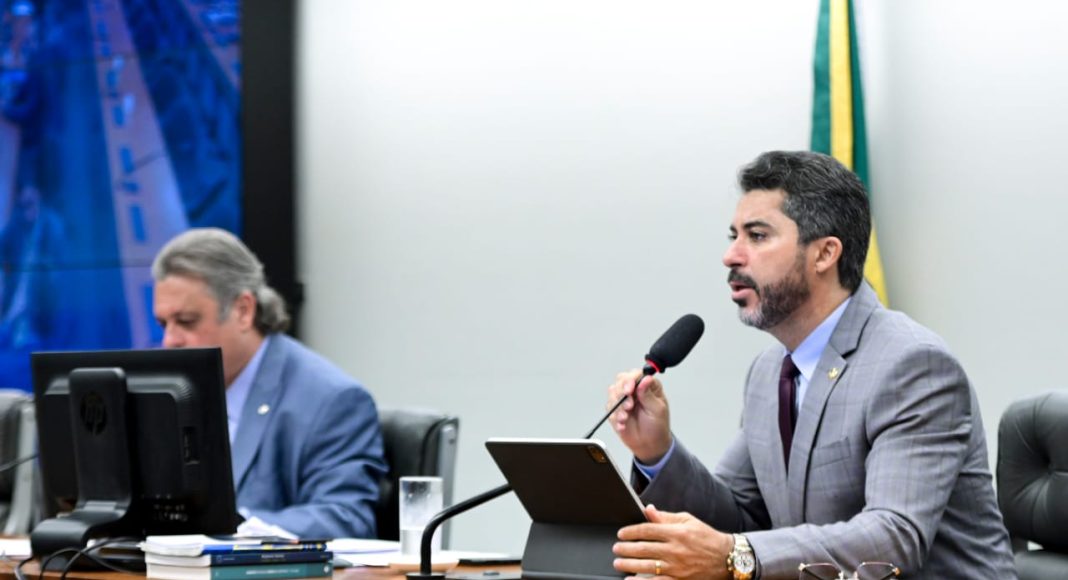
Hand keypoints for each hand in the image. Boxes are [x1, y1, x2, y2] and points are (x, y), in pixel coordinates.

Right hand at [607, 369, 671, 463]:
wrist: (649, 445)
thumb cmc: (657, 426)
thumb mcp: (657, 410)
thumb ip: (648, 394)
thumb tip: (645, 379)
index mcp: (648, 386)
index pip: (636, 374)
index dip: (630, 379)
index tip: (629, 390)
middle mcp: (635, 390)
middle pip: (621, 380)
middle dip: (622, 392)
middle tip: (628, 406)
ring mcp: (624, 399)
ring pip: (613, 392)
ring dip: (618, 406)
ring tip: (626, 417)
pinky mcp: (615, 410)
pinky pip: (609, 408)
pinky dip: (615, 416)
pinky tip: (623, 424)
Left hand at [613, 505, 733, 579]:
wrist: (726, 558)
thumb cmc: (707, 538)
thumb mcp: (688, 520)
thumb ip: (666, 517)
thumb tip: (648, 510)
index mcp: (677, 532)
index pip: (647, 530)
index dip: (631, 532)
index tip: (621, 534)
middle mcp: (675, 550)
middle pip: (643, 549)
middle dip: (626, 549)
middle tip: (616, 548)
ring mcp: (677, 567)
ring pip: (646, 566)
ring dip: (629, 565)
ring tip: (618, 563)